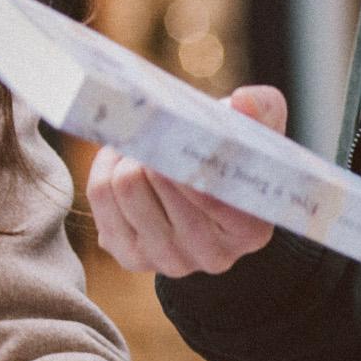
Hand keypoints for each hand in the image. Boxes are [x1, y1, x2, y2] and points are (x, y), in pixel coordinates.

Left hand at [85, 84, 282, 275]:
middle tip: (158, 129)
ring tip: (143, 145)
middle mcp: (211, 254)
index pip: (209, 193)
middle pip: (156, 179)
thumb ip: (261, 109)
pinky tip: (124, 161)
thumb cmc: (234, 157)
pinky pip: (100, 195)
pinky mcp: (130, 256)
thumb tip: (242, 100)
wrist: (207, 195)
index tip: (179, 127)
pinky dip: (107, 166)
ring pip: (123, 185)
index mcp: (249, 230)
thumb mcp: (259, 131)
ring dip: (127, 154)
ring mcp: (168, 260)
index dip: (184, 152)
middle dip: (153, 144)